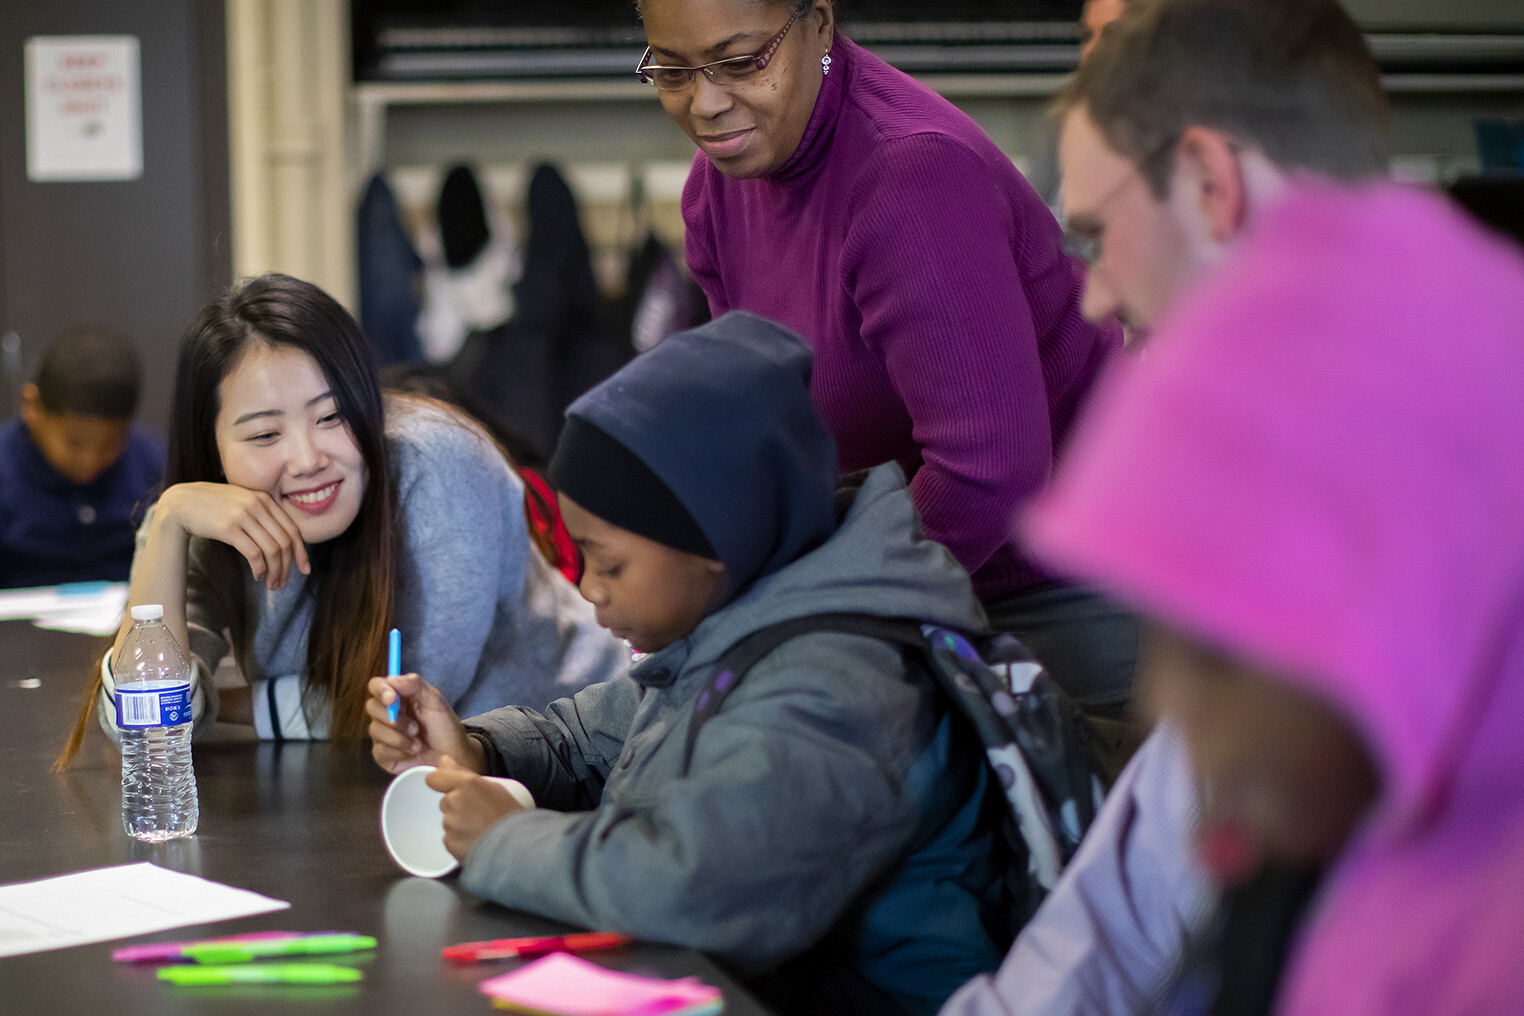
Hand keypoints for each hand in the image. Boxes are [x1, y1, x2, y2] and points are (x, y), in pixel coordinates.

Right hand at [157, 482, 310, 590]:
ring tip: (271, 584)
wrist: (182, 502)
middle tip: (283, 583)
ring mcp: (244, 516)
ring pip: (272, 550)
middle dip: (287, 567)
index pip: (293, 529)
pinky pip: (254, 553)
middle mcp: (258, 505)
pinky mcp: (229, 528)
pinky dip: (260, 568)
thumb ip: (263, 516)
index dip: (301, 552)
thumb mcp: (243, 503)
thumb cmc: (214, 507)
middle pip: (285, 542)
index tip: (305, 570)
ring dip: (275, 571)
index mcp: (265, 499)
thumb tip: (284, 543)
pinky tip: (257, 576)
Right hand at [367, 673, 480, 773]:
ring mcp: (383, 734)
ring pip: (375, 730)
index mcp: (399, 697)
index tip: (391, 697)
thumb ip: (416, 686)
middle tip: (415, 728)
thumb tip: (392, 678)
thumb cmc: (445, 726)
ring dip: (399, 738)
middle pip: (372, 707)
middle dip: (395, 719)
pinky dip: (398, 752)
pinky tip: (411, 752)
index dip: (380, 690)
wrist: (452, 756)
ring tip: (418, 743)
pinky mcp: (383, 755)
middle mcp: (387, 713)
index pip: (377, 686)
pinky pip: (379, 751)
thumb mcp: (435, 701)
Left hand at [429, 755, 524, 859]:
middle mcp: (454, 802)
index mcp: (467, 784)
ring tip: (481, 829)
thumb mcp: (493, 786)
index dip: (440, 782)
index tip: (448, 787)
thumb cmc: (509, 815)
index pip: (435, 779)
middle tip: (480, 813)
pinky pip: (450, 838)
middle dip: (458, 806)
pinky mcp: (449, 843)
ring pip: (449, 821)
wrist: (516, 846)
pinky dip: (460, 840)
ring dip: (459, 824)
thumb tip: (443, 759)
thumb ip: (462, 772)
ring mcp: (450, 824)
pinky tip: (476, 840)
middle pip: (446, 802)